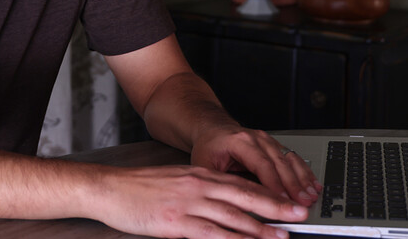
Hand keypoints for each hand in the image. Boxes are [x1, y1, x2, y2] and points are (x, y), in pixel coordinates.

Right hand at [95, 164, 306, 238]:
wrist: (108, 188)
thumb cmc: (136, 188)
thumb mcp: (174, 181)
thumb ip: (198, 190)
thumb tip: (221, 203)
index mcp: (198, 174)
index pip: (240, 183)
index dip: (267, 192)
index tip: (287, 199)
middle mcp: (198, 185)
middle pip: (244, 196)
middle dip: (275, 206)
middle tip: (299, 213)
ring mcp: (188, 203)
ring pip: (233, 216)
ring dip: (260, 227)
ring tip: (282, 235)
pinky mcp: (176, 222)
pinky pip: (211, 233)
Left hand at [191, 127, 321, 207]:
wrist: (214, 128)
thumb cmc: (209, 146)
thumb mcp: (204, 164)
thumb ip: (217, 183)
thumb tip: (226, 204)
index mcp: (240, 141)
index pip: (261, 164)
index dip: (274, 183)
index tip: (283, 200)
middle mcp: (257, 138)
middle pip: (279, 163)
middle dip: (294, 185)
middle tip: (303, 202)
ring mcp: (268, 141)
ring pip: (289, 160)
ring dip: (303, 179)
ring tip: (311, 196)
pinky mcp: (275, 146)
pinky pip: (293, 158)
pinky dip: (305, 172)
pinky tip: (313, 184)